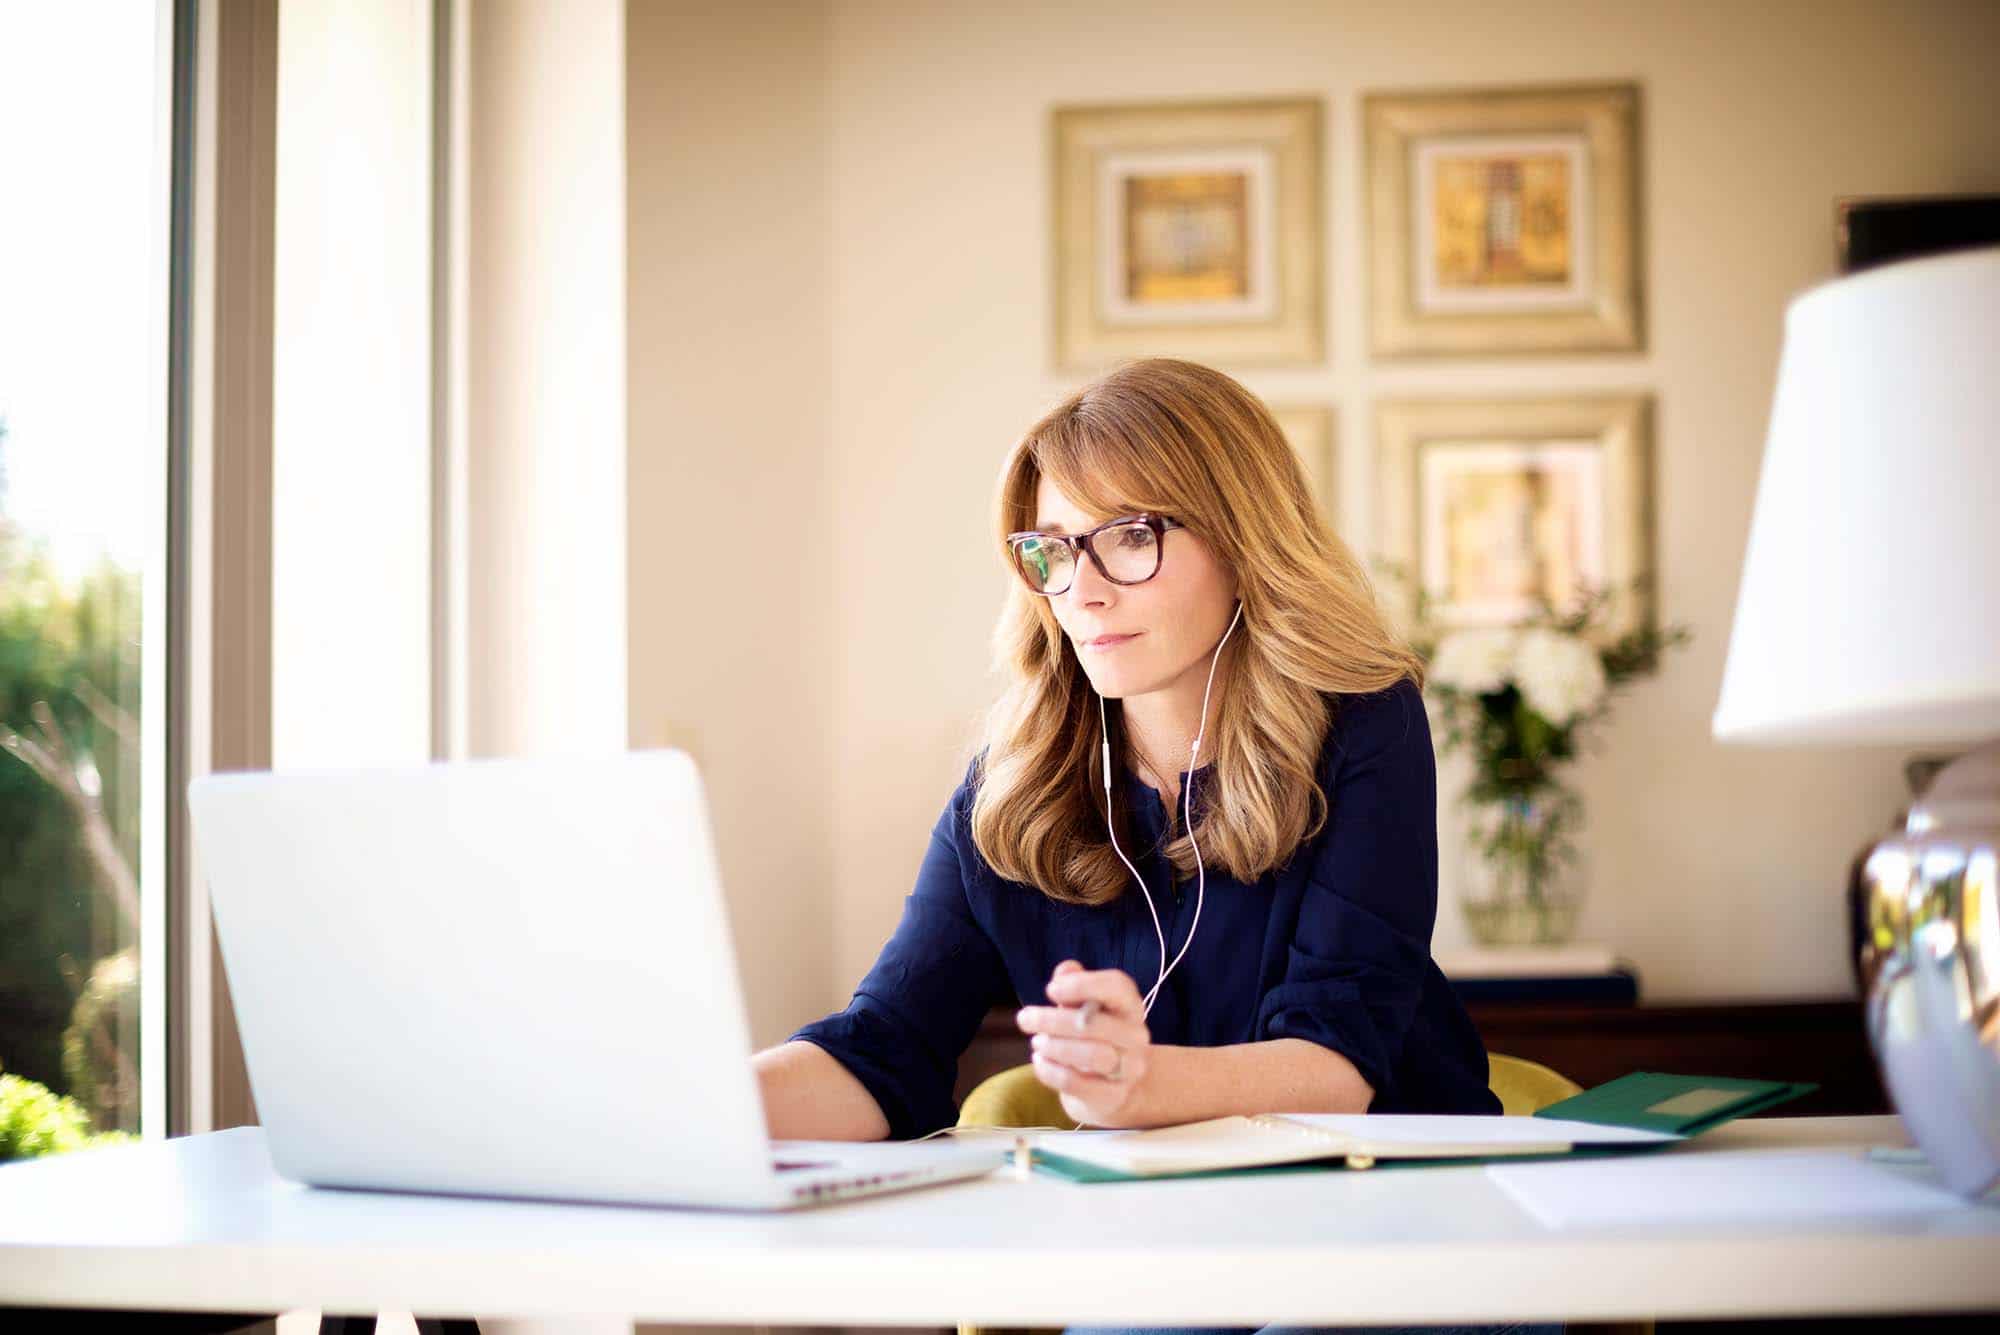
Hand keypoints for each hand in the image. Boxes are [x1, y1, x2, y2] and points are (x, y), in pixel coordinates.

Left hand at [1014, 960, 1150, 1126]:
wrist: (1111, 1088)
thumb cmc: (1092, 1037)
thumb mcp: (1082, 1007)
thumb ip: (1073, 984)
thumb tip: (1065, 970)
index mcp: (1130, 1007)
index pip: (1117, 986)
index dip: (1083, 984)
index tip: (1050, 990)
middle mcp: (1137, 1036)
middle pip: (1097, 1023)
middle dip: (1054, 1020)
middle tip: (1025, 1018)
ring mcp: (1130, 1069)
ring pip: (1094, 1055)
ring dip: (1056, 1047)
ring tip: (1036, 1043)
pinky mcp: (1114, 1097)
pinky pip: (1080, 1084)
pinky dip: (1052, 1072)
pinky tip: (1039, 1063)